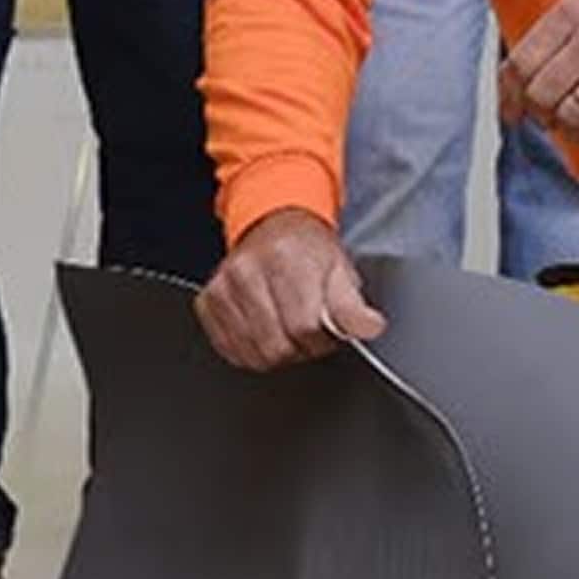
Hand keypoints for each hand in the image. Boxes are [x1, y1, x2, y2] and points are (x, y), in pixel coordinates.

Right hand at [195, 209, 386, 371]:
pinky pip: (232, 351)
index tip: (326, 329)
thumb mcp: (341, 270)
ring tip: (286, 326)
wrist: (274, 225)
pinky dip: (252, 349)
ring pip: (255, 354)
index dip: (321, 339)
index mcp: (285, 258)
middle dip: (299, 347)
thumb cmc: (307, 249)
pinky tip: (264, 328)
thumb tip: (369, 327)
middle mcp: (247, 270)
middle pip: (277, 346)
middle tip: (307, 328)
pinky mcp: (208, 302)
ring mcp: (223, 287)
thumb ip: (354, 305)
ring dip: (276, 351)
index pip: (304, 327)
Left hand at [498, 0, 578, 149]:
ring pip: (572, 118)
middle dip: (541, 116)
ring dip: (573, 130)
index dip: (509, 97)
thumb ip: (556, 36)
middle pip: (540, 96)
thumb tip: (517, 80)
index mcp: (572, 12)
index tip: (512, 112)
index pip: (520, 64)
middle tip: (553, 119)